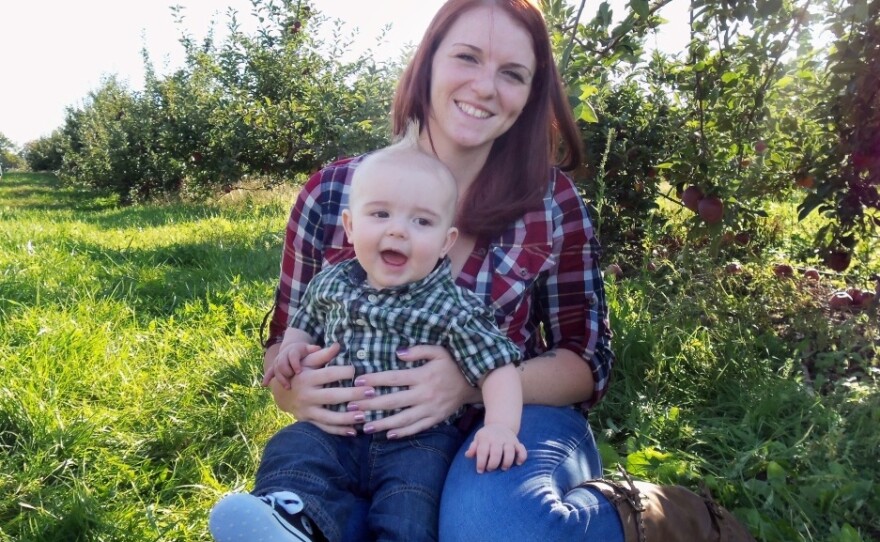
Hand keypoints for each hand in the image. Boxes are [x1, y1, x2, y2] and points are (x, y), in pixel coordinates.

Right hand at [262, 342, 319, 388]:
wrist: (292, 348)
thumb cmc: (304, 351)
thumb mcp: (309, 348)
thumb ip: (313, 349)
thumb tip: (318, 348)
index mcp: (293, 351)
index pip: (292, 356)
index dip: (295, 363)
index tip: (299, 372)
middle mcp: (283, 355)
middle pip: (281, 363)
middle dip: (286, 372)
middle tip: (293, 380)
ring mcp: (278, 361)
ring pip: (276, 369)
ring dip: (281, 378)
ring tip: (288, 387)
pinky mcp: (274, 367)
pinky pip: (269, 372)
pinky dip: (267, 378)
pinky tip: (264, 385)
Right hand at [268, 343, 375, 435]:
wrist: (282, 393)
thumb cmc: (301, 373)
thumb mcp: (307, 361)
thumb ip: (322, 355)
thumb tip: (338, 345)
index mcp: (307, 378)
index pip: (328, 374)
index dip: (344, 372)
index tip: (358, 371)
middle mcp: (306, 395)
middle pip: (331, 396)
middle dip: (352, 395)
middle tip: (371, 392)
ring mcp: (307, 411)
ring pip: (328, 417)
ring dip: (346, 418)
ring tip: (364, 416)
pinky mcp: (308, 421)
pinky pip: (324, 428)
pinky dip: (338, 431)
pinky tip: (353, 431)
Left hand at [348, 345, 478, 437]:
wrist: (475, 383)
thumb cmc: (453, 364)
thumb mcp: (439, 351)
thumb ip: (419, 350)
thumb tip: (399, 353)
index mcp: (423, 376)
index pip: (394, 378)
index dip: (375, 380)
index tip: (358, 382)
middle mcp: (424, 394)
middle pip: (393, 401)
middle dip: (371, 405)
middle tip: (352, 409)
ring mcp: (430, 409)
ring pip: (403, 419)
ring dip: (383, 423)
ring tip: (365, 427)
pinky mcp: (436, 418)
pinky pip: (417, 428)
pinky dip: (403, 433)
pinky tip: (389, 435)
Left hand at [465, 423, 527, 472]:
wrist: (500, 425)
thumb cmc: (486, 437)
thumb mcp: (477, 439)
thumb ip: (473, 447)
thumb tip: (468, 455)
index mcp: (485, 438)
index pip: (482, 451)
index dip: (481, 462)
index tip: (480, 471)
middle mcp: (497, 439)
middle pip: (496, 452)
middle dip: (493, 464)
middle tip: (490, 469)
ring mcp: (508, 440)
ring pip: (510, 451)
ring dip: (507, 462)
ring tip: (503, 468)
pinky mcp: (517, 443)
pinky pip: (522, 449)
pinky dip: (522, 457)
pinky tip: (518, 463)